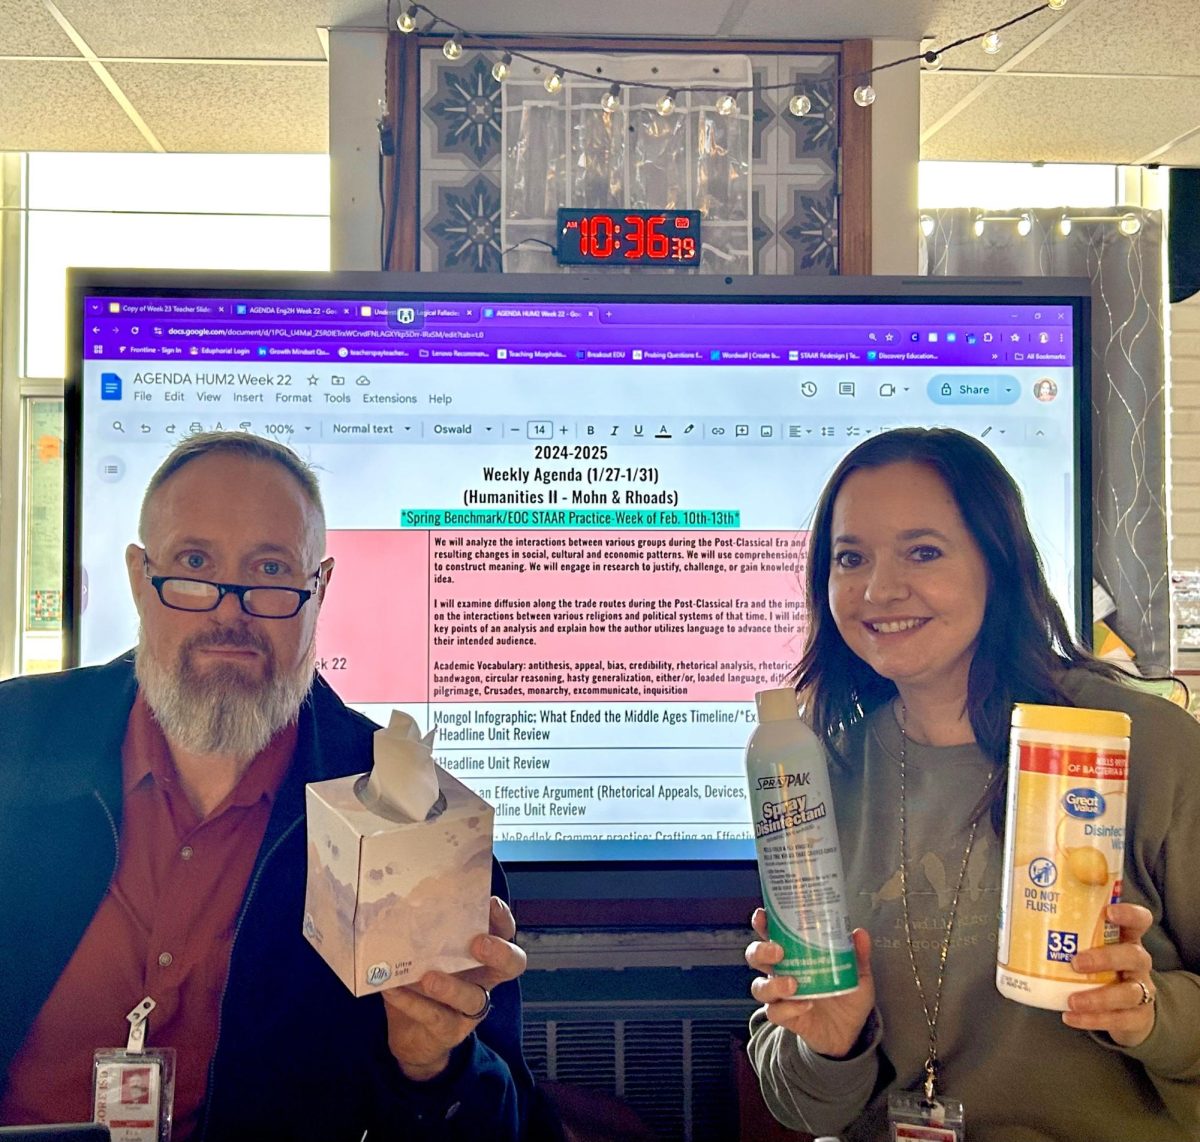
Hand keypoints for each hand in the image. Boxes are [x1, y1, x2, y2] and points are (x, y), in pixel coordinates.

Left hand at [381, 896, 527, 1080]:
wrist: (412, 1035)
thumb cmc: (422, 982)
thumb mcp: (427, 955)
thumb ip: (426, 936)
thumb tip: (405, 906)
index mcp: (482, 955)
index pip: (505, 933)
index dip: (502, 919)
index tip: (490, 903)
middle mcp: (484, 979)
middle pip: (511, 965)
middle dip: (499, 952)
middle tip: (478, 943)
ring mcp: (469, 1008)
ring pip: (473, 998)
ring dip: (452, 987)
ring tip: (428, 978)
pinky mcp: (449, 1031)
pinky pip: (435, 1017)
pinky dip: (412, 1002)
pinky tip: (393, 990)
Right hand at [745, 907, 875, 1058]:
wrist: (850, 1033)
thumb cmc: (847, 997)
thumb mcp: (858, 974)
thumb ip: (858, 955)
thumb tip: (859, 933)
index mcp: (794, 954)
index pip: (770, 934)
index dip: (762, 924)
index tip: (763, 915)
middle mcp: (781, 972)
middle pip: (755, 957)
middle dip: (761, 951)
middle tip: (779, 951)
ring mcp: (781, 996)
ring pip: (759, 987)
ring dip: (773, 983)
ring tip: (793, 983)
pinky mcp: (785, 1018)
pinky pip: (775, 1012)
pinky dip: (788, 1008)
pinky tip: (806, 1004)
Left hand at [1063, 902, 1156, 1047]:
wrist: (1128, 1011)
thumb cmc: (1100, 969)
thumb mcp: (1091, 948)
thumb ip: (1067, 933)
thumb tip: (1015, 917)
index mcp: (1125, 939)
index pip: (1139, 920)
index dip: (1129, 914)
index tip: (1109, 911)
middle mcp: (1137, 962)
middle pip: (1134, 955)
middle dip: (1105, 958)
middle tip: (1075, 962)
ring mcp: (1141, 990)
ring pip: (1129, 992)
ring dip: (1098, 997)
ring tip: (1071, 1000)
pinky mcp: (1138, 1017)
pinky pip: (1119, 1020)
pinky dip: (1093, 1019)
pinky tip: (1070, 1016)